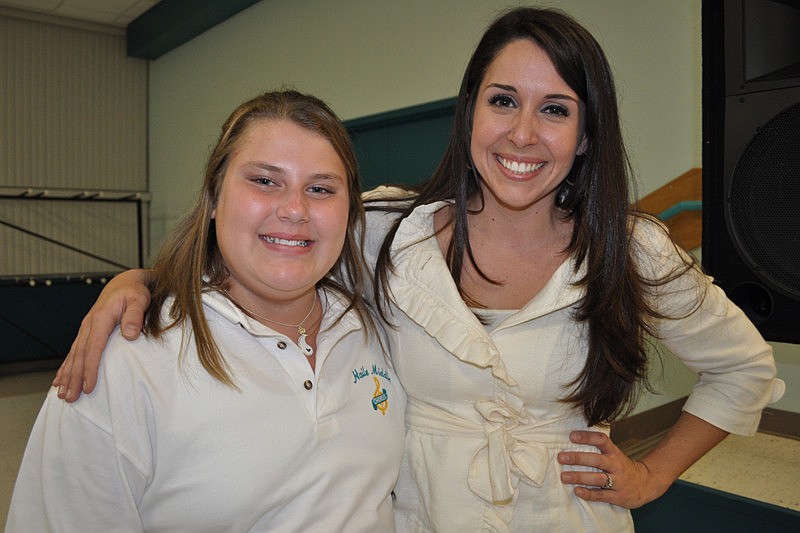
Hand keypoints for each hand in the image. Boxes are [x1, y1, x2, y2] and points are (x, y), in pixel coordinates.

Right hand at [52, 269, 151, 401]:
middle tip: (70, 398)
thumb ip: (135, 316)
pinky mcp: (87, 332)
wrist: (125, 283)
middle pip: (80, 356)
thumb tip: (129, 334)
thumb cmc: (134, 292)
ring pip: (74, 356)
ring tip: (62, 394)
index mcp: (101, 318)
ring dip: (67, 376)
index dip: (90, 369)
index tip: (89, 386)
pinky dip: (66, 367)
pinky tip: (59, 380)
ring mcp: (86, 328)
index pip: (93, 348)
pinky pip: (74, 352)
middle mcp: (89, 324)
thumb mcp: (139, 300)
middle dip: (74, 378)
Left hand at [557, 430, 668, 508]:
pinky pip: (601, 495)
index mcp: (614, 453)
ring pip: (598, 478)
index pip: (602, 440)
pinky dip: (589, 494)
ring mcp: (618, 482)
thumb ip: (599, 450)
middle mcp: (616, 466)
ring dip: (579, 477)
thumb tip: (572, 440)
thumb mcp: (615, 455)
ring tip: (564, 476)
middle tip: (561, 457)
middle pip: (597, 460)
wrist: (647, 484)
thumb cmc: (623, 468)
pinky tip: (577, 491)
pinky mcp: (618, 496)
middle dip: (578, 458)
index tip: (571, 436)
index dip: (587, 437)